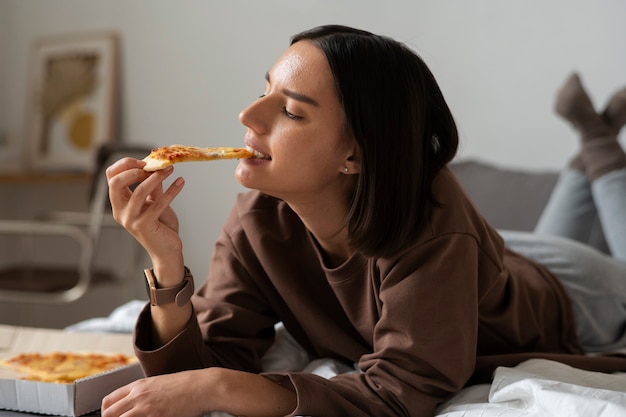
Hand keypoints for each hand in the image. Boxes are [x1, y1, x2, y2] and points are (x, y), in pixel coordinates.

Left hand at [102, 368, 296, 416]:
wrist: (205, 386)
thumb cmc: (188, 385)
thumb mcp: (162, 384)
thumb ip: (146, 393)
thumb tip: (136, 404)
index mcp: (139, 385)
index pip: (109, 401)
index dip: (108, 413)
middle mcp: (139, 395)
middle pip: (109, 414)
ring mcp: (146, 407)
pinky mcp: (155, 416)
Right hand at [106, 157, 184, 279]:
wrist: (167, 250)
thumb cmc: (160, 226)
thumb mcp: (154, 202)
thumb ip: (153, 186)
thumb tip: (156, 165)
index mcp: (119, 203)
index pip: (111, 177)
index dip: (125, 165)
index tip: (144, 161)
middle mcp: (120, 211)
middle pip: (116, 182)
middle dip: (134, 169)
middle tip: (154, 165)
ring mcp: (130, 219)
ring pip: (139, 191)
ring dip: (156, 177)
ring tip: (170, 169)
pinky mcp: (144, 226)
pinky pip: (158, 203)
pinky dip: (171, 191)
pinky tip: (181, 182)